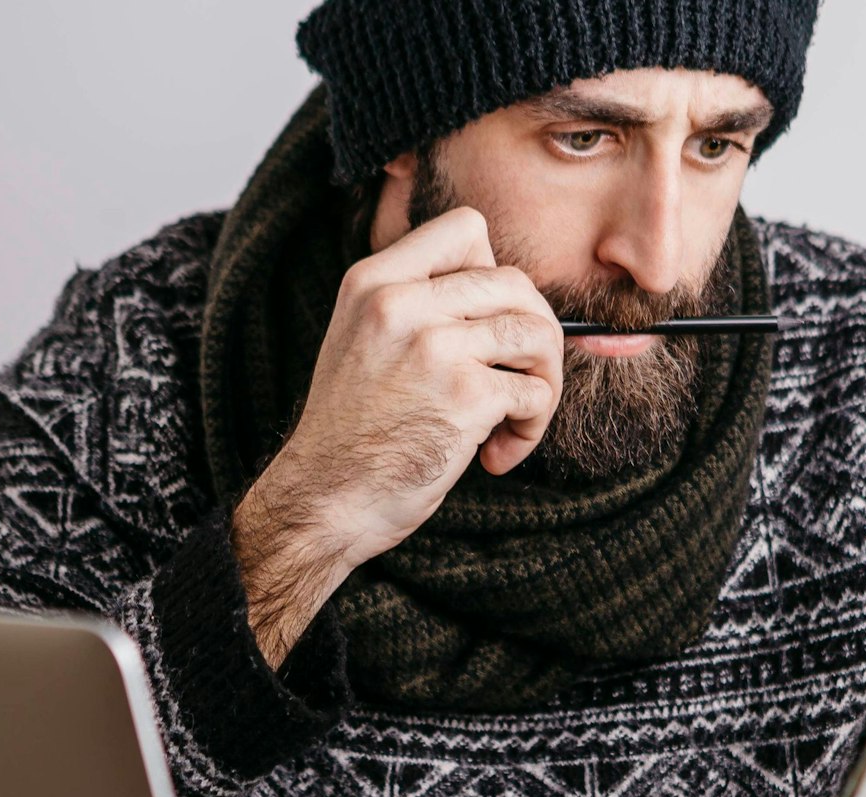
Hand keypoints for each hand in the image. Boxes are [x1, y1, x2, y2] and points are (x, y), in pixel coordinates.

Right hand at [230, 207, 564, 665]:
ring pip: (538, 334)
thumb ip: (417, 304)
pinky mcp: (465, 395)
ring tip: (513, 419)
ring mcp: (434, 346)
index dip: (494, 273)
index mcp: (374, 281)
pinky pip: (536, 393)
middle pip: (517, 283)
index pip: (467, 228)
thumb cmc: (352, 431)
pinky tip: (497, 455)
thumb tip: (506, 292)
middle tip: (517, 379)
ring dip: (542, 384)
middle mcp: (402, 303)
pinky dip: (531, 428)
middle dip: (535, 335)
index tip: (483, 324)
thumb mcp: (362, 338)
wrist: (323, 500)